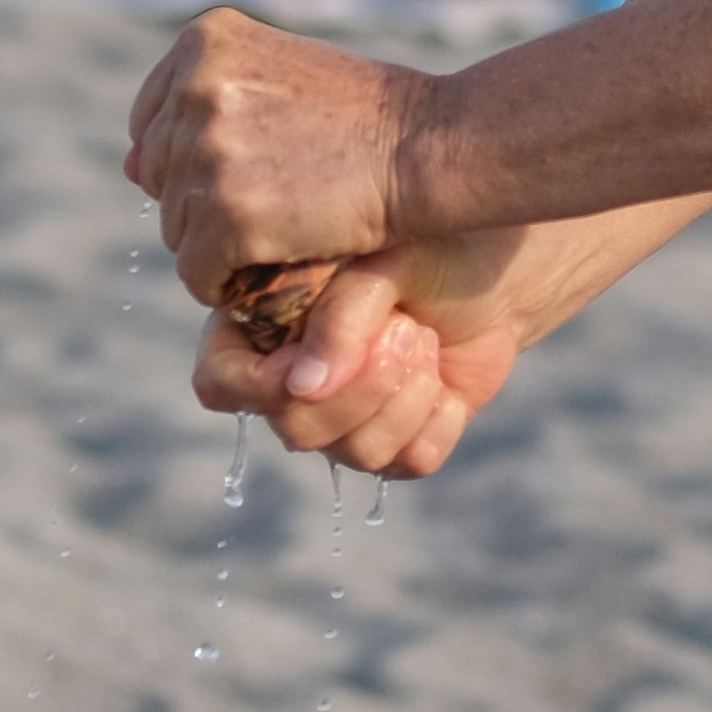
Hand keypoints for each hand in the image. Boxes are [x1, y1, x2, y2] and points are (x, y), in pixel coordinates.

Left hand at [124, 9, 425, 305]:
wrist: (430, 149)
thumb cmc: (367, 120)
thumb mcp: (282, 83)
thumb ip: (203, 111)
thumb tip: (124, 166)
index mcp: (203, 42)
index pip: (150, 122)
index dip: (194, 160)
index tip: (251, 170)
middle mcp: (196, 88)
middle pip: (158, 176)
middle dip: (204, 203)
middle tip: (274, 207)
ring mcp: (208, 151)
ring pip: (175, 228)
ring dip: (218, 245)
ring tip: (280, 234)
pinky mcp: (226, 215)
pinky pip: (195, 272)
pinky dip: (224, 284)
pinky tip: (268, 270)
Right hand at [192, 244, 536, 478]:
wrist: (490, 269)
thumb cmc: (421, 247)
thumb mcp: (378, 263)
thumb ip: (338, 318)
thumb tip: (305, 387)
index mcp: (264, 329)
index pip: (220, 383)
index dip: (259, 386)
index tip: (312, 358)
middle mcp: (296, 384)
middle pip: (296, 431)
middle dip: (362, 385)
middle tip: (405, 327)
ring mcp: (346, 421)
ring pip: (356, 454)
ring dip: (405, 395)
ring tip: (423, 339)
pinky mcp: (400, 444)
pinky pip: (407, 463)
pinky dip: (438, 419)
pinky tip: (446, 380)